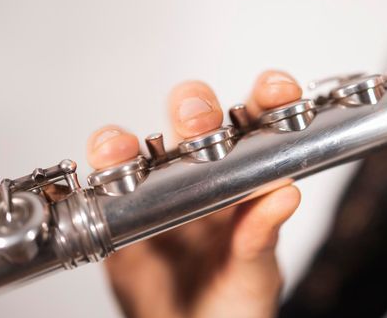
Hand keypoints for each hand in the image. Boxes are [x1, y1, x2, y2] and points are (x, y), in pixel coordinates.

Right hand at [87, 70, 301, 317]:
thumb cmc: (231, 307)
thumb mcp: (255, 277)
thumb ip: (262, 239)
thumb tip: (285, 195)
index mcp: (242, 184)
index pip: (256, 129)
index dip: (265, 100)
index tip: (273, 90)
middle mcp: (199, 179)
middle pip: (194, 122)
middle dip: (194, 109)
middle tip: (196, 121)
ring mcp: (157, 193)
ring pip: (140, 146)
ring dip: (129, 140)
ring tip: (125, 152)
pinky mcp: (119, 216)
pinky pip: (104, 184)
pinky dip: (101, 171)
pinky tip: (105, 174)